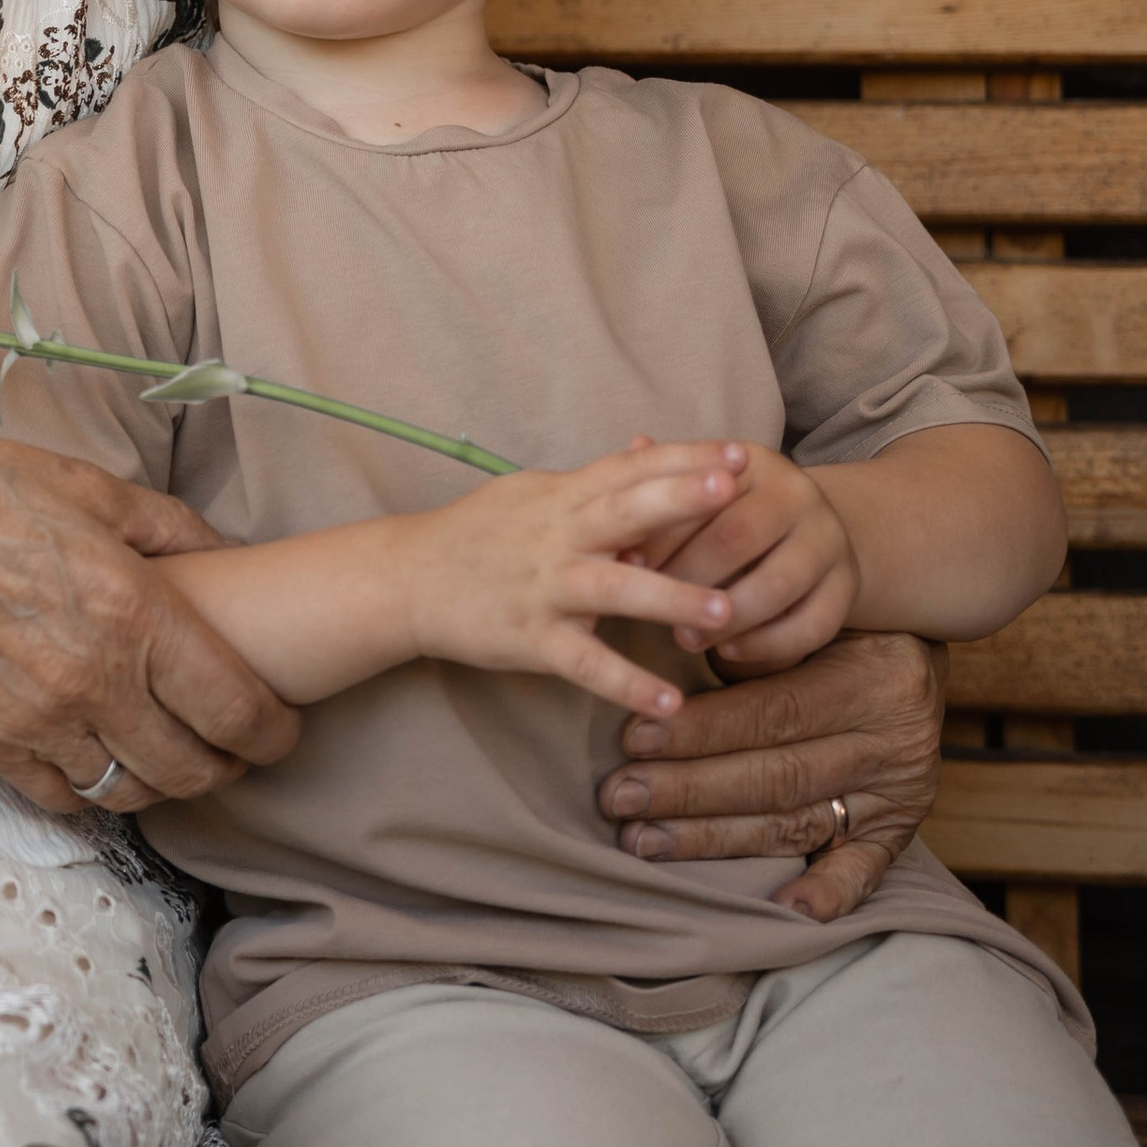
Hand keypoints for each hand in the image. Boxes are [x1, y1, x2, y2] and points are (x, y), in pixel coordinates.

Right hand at [0, 429, 297, 814]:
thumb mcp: (96, 490)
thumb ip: (176, 532)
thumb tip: (232, 558)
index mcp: (136, 615)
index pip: (237, 711)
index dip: (274, 733)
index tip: (280, 728)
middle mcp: (96, 681)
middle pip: (191, 770)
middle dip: (226, 766)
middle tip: (232, 748)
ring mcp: (40, 721)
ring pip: (130, 793)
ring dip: (160, 783)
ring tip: (166, 754)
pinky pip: (61, 798)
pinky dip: (88, 791)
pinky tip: (95, 760)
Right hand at [383, 446, 748, 718]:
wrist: (407, 578)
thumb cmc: (479, 533)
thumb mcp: (535, 492)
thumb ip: (595, 476)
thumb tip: (648, 443)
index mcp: (563, 497)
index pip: (629, 469)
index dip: (683, 459)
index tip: (738, 453)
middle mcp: (557, 535)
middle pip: (624, 510)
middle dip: (679, 500)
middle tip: (735, 491)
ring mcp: (543, 587)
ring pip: (612, 588)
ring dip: (669, 598)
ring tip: (726, 612)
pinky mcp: (528, 638)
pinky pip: (582, 662)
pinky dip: (624, 682)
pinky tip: (668, 702)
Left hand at [595, 627, 949, 918]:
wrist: (912, 647)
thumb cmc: (830, 628)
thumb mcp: (801, 616)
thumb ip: (748, 650)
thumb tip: (663, 690)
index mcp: (871, 680)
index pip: (774, 713)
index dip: (700, 730)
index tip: (632, 740)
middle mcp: (892, 742)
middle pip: (777, 776)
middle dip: (688, 791)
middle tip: (619, 797)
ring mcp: (899, 793)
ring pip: (796, 824)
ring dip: (714, 839)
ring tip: (644, 841)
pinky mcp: (899, 830)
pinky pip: (864, 871)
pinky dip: (827, 894)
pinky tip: (783, 910)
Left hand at [634, 441, 860, 670]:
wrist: (805, 531)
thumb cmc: (727, 514)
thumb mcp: (699, 494)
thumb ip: (664, 485)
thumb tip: (633, 447)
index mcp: (754, 464)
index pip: (705, 493)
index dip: (663, 531)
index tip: (626, 563)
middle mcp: (799, 495)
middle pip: (739, 537)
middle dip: (690, 575)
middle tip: (652, 606)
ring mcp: (828, 541)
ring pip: (777, 585)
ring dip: (726, 618)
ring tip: (684, 639)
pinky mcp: (846, 587)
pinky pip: (811, 625)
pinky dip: (765, 644)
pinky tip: (727, 653)